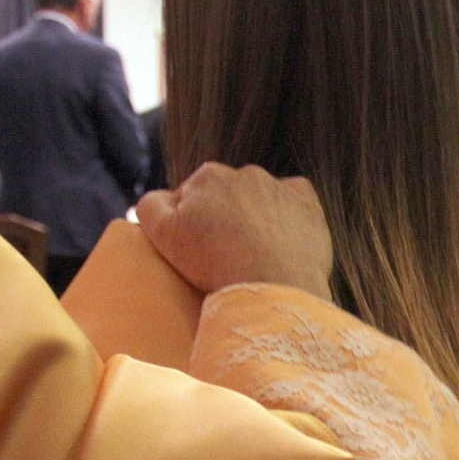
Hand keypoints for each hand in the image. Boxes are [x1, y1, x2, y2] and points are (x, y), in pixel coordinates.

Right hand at [137, 163, 333, 301]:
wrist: (271, 287)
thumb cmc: (214, 264)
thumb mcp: (162, 234)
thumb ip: (151, 205)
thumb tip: (163, 197)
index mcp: (208, 176)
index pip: (194, 196)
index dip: (195, 224)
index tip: (202, 249)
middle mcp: (245, 172)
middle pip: (229, 195)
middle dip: (226, 217)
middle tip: (228, 253)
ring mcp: (280, 186)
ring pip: (262, 198)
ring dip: (257, 217)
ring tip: (257, 253)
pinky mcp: (307, 203)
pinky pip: (296, 200)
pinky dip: (290, 214)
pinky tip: (284, 239)